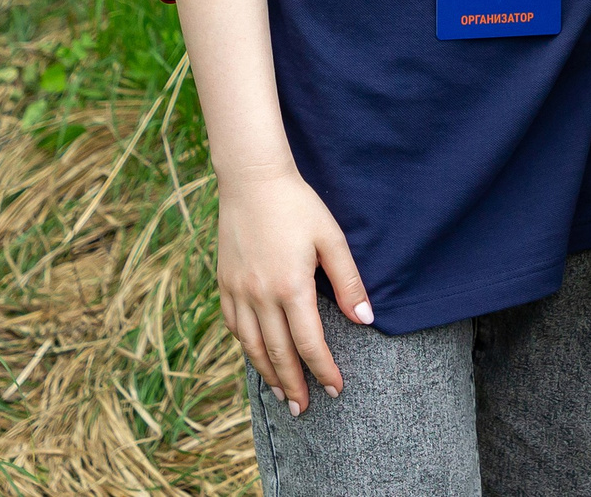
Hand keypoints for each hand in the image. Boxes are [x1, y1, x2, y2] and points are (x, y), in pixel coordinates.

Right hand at [215, 162, 371, 415]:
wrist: (252, 180)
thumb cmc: (298, 206)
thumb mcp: (331, 239)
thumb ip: (348, 282)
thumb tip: (365, 320)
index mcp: (290, 287)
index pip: (309, 343)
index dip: (324, 370)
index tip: (336, 389)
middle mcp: (260, 296)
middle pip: (278, 354)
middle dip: (294, 385)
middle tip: (304, 409)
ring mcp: (238, 291)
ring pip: (251, 345)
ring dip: (268, 373)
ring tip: (282, 394)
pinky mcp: (224, 282)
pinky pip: (233, 326)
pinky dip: (246, 347)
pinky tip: (256, 356)